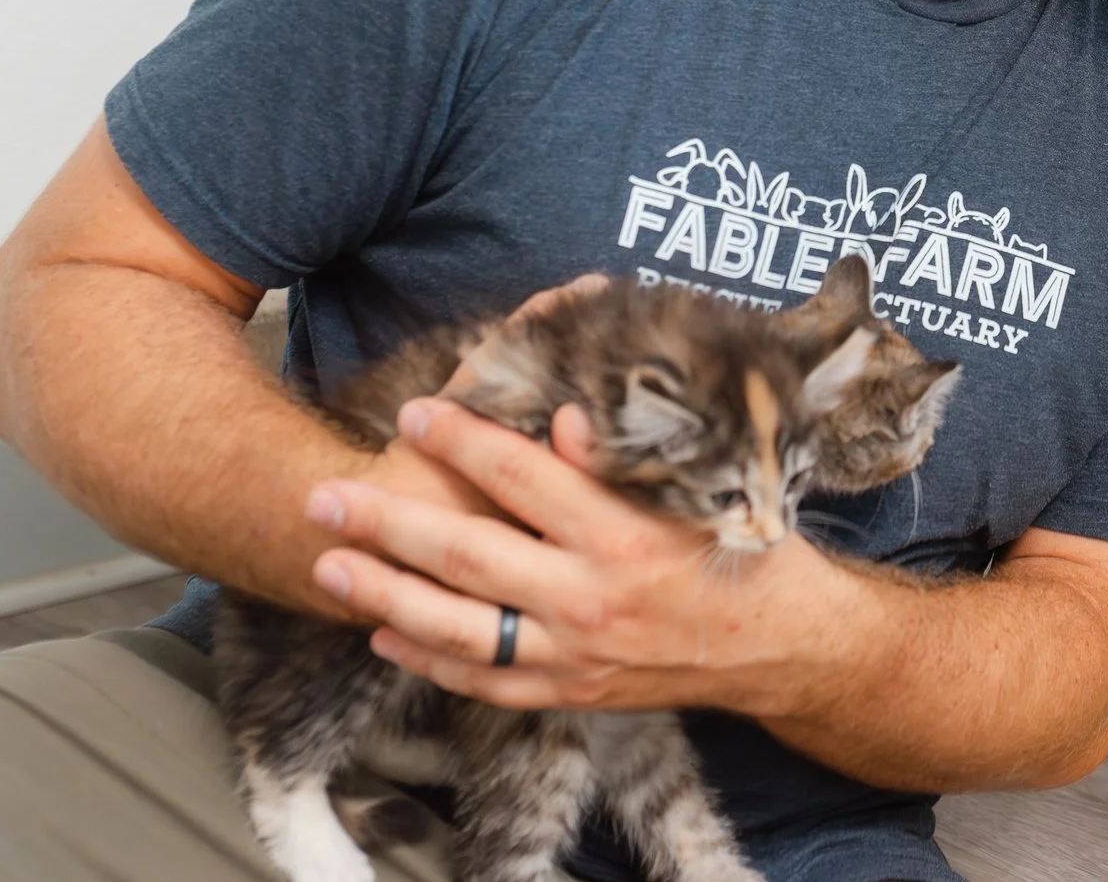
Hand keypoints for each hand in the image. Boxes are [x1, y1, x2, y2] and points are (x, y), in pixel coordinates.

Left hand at [304, 397, 869, 714]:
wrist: (781, 646)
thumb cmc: (744, 549)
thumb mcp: (701, 489)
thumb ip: (625, 459)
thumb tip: (564, 418)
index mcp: (620, 535)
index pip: (520, 477)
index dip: (461, 441)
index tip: (413, 414)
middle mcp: (587, 598)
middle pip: (465, 554)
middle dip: (385, 523)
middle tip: (325, 496)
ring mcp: (573, 653)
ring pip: (457, 627)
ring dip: (385, 594)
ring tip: (329, 565)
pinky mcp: (571, 692)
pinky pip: (484, 680)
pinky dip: (428, 661)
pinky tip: (385, 636)